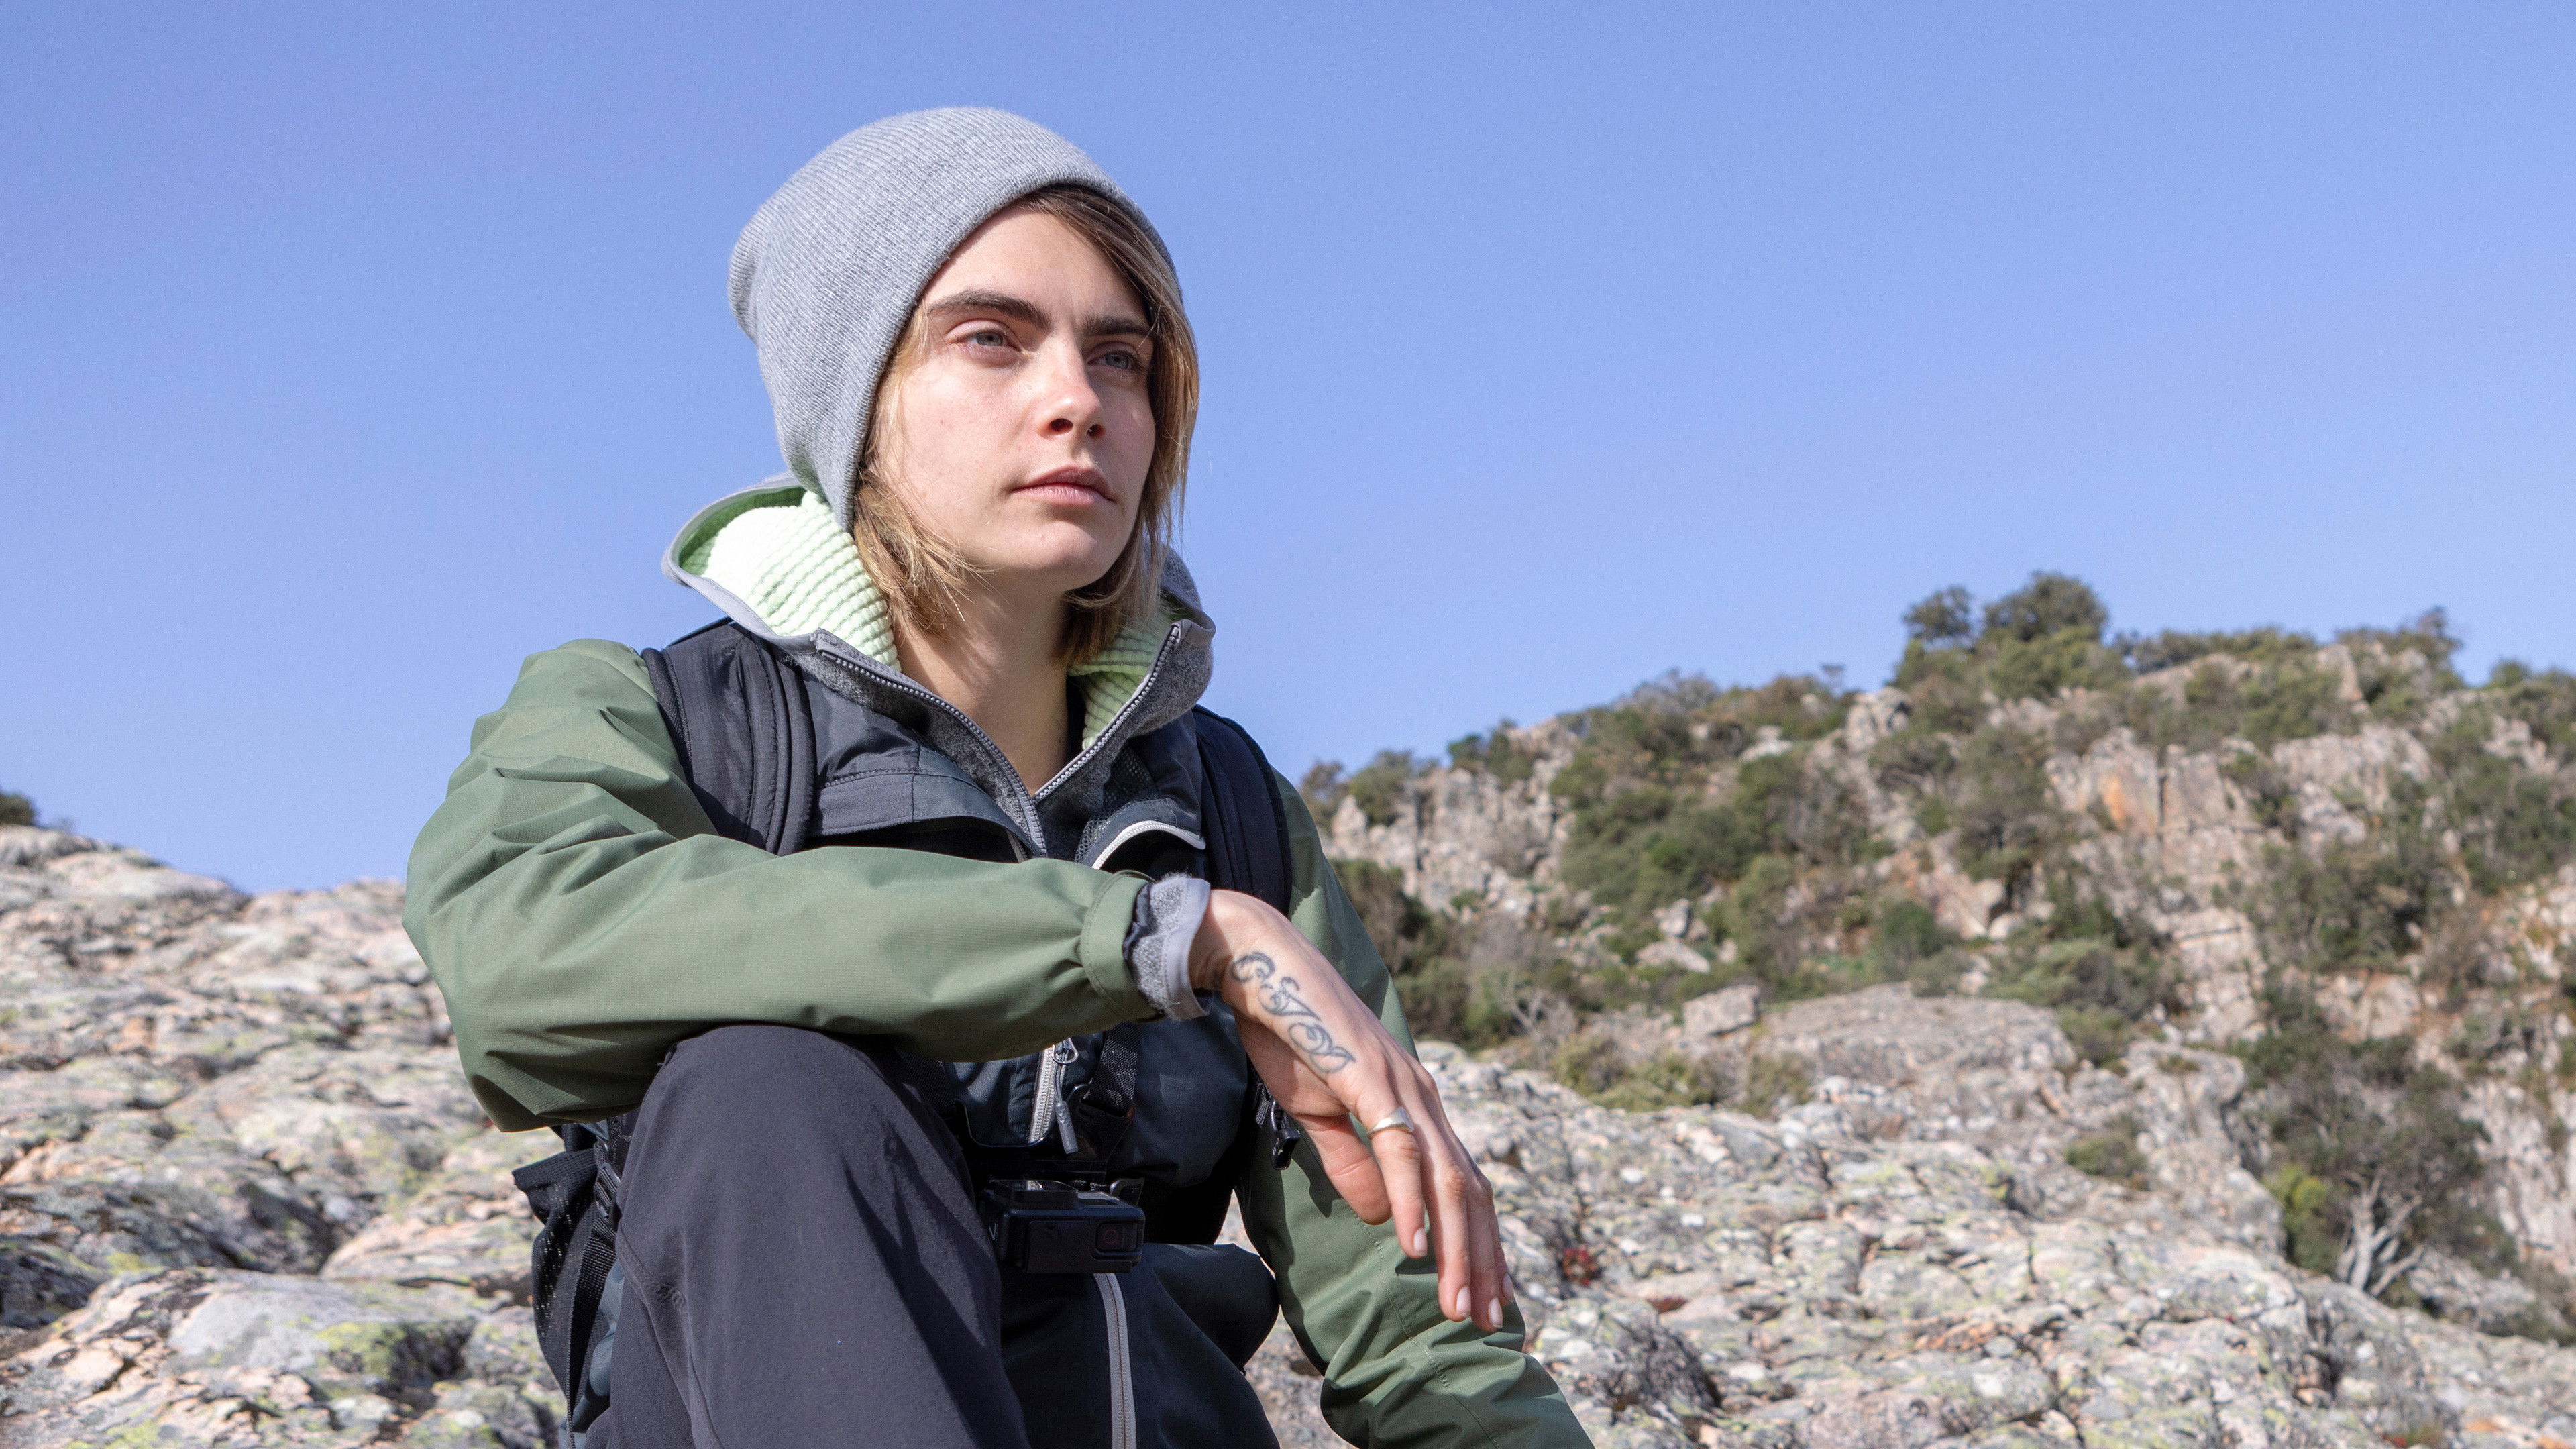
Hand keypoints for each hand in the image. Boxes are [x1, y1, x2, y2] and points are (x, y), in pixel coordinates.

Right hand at [1188, 889, 1510, 1331]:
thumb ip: (1353, 1165)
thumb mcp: (1320, 1117)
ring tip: (1459, 1302)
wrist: (1263, 971)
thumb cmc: (1290, 1039)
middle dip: (1485, 1261)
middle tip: (1490, 1321)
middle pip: (1471, 1192)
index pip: (1464, 1187)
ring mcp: (1403, 1086)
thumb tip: (1381, 1220)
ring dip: (1457, 1247)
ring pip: (1446, 1180)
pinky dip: (1409, 1202)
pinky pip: (1399, 1151)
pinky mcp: (1372, 1080)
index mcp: (1416, 1108)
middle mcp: (1424, 1098)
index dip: (1482, 1244)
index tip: (1490, 1300)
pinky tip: (1412, 1245)